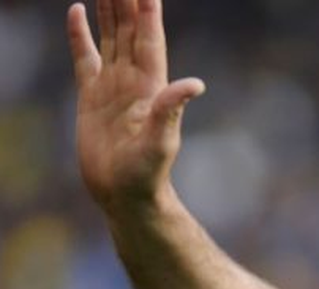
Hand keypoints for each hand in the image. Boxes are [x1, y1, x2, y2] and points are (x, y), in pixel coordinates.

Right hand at [67, 0, 204, 214]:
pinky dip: (80, 34)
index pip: (149, 40)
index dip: (148, 13)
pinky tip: (78, 11)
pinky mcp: (92, 96)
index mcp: (151, 87)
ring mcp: (112, 86)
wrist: (124, 194)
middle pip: (130, 31)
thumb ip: (172, 111)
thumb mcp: (160, 141)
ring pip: (110, 37)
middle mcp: (134, 81)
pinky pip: (85, 56)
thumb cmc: (147, 173)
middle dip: (128, 1)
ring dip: (109, 10)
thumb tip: (196, 85)